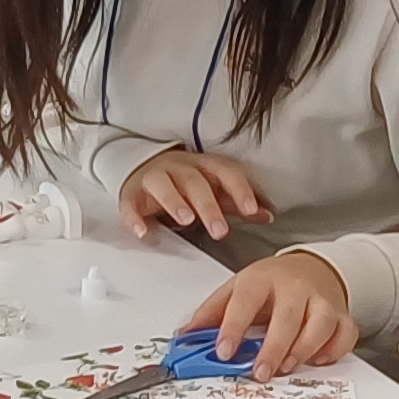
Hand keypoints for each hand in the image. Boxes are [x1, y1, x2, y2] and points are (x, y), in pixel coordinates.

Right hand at [117, 145, 269, 240]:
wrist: (145, 169)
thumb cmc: (184, 182)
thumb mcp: (214, 188)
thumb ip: (237, 202)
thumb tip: (267, 215)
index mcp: (203, 166)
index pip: (224, 172)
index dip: (239, 190)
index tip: (250, 210)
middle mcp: (179, 168)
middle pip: (194, 182)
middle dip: (208, 206)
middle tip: (220, 231)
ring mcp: (154, 178)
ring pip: (163, 184)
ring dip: (174, 201)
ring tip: (185, 220)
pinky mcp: (132, 194)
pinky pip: (130, 203)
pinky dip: (134, 217)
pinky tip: (142, 231)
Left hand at [184, 251, 356, 376]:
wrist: (311, 267)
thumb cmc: (270, 283)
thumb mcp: (236, 288)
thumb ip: (211, 313)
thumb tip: (184, 337)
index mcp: (261, 279)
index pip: (245, 301)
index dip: (233, 327)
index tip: (223, 351)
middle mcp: (294, 288)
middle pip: (287, 316)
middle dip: (273, 348)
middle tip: (260, 372)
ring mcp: (321, 300)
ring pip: (322, 323)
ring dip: (305, 349)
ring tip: (286, 367)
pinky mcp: (342, 314)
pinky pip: (345, 333)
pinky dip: (334, 349)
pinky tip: (318, 359)